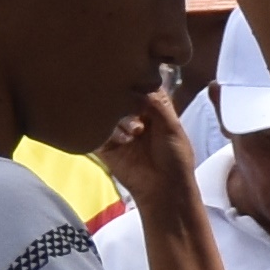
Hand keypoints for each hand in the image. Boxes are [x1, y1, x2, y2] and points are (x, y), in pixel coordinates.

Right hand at [106, 81, 207, 229]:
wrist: (163, 187)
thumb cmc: (174, 156)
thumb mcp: (172, 125)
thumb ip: (155, 102)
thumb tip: (134, 82)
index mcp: (152, 107)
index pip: (140, 84)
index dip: (139, 83)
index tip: (139, 87)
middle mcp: (132, 114)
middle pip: (120, 95)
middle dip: (127, 103)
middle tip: (139, 116)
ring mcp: (115, 128)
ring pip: (107, 111)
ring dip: (121, 121)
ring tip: (134, 135)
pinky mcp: (101, 143)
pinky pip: (94, 130)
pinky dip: (108, 133)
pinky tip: (122, 142)